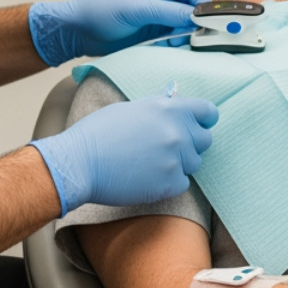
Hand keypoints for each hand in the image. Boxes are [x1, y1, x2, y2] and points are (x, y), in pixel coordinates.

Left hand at [28, 0, 211, 64]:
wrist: (80, 32)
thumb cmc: (105, 11)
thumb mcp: (139, 10)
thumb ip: (170, 12)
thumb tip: (197, 18)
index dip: (203, 4)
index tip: (209, 22)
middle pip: (191, 8)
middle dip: (194, 22)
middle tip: (193, 37)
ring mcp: (158, 16)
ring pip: (184, 25)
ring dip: (183, 35)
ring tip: (173, 43)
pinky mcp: (153, 33)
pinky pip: (173, 37)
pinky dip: (173, 44)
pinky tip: (164, 48)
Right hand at [30, 92, 218, 214]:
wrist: (79, 162)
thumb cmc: (98, 133)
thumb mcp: (132, 108)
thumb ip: (159, 107)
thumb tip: (173, 104)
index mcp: (169, 109)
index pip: (208, 112)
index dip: (203, 120)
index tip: (196, 126)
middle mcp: (177, 132)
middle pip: (204, 140)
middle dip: (190, 144)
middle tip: (167, 148)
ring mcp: (175, 158)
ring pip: (193, 164)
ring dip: (179, 164)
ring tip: (152, 164)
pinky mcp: (169, 183)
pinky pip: (182, 183)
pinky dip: (169, 183)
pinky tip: (148, 178)